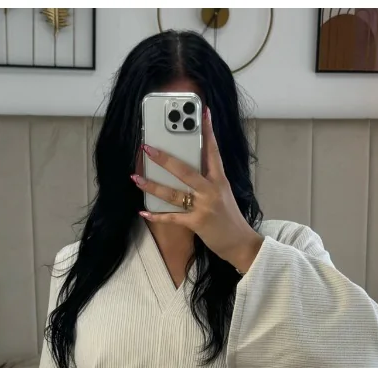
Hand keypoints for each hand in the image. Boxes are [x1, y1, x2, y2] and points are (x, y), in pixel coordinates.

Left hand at [135, 107, 263, 273]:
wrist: (241, 245)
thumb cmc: (230, 219)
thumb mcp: (224, 195)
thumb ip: (208, 181)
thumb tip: (187, 169)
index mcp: (220, 181)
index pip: (213, 151)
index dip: (208, 131)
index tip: (202, 111)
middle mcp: (211, 191)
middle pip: (185, 171)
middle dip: (164, 159)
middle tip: (147, 148)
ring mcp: (203, 207)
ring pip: (173, 194)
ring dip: (152, 185)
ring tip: (135, 177)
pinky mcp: (197, 223)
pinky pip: (172, 218)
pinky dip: (157, 216)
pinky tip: (143, 211)